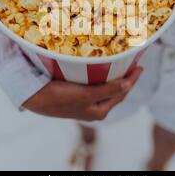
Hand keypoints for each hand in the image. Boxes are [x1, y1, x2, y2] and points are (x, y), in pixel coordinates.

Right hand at [23, 67, 142, 121]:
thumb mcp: (84, 94)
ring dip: (114, 77)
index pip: (122, 93)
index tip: (140, 66)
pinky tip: (102, 70)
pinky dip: (102, 78)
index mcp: (100, 111)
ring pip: (106, 89)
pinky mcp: (77, 97)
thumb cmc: (58, 97)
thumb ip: (107, 90)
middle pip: (116, 91)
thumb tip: (127, 84)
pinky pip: (96, 86)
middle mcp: (95, 109)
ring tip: (122, 65)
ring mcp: (86, 103)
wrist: (34, 98)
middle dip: (125, 79)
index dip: (132, 80)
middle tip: (133, 63)